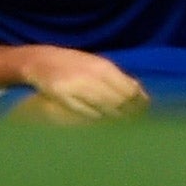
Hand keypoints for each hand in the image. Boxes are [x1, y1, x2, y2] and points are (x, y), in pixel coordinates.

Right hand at [15, 46, 148, 122]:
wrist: (41, 61)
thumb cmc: (74, 64)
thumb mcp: (97, 64)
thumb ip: (117, 78)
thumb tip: (139, 91)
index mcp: (103, 67)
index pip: (128, 89)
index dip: (138, 102)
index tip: (144, 110)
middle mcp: (91, 77)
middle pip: (117, 101)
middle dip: (128, 113)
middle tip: (135, 121)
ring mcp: (75, 88)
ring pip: (102, 110)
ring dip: (113, 119)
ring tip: (121, 124)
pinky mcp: (62, 98)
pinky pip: (84, 114)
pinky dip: (95, 120)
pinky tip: (101, 123)